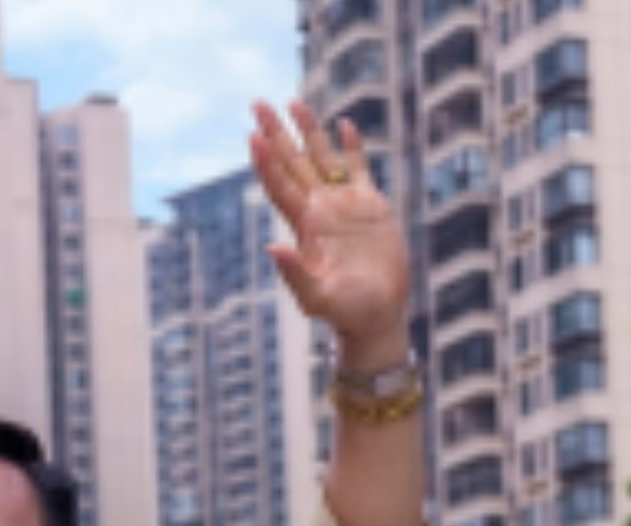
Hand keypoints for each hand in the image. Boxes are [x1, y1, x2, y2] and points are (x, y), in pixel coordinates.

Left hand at [249, 100, 411, 366]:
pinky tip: (344, 124)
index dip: (266, 161)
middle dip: (276, 133)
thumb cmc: (345, 314)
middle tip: (257, 103)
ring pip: (322, 158)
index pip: (280, 186)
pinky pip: (359, 169)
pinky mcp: (370, 208)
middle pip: (294, 163)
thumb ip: (294, 275)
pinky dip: (352, 147)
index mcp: (305, 228)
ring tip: (294, 102)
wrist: (377, 317)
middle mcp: (320, 211)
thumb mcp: (317, 297)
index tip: (253, 135)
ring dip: (308, 131)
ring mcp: (344, 206)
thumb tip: (272, 248)